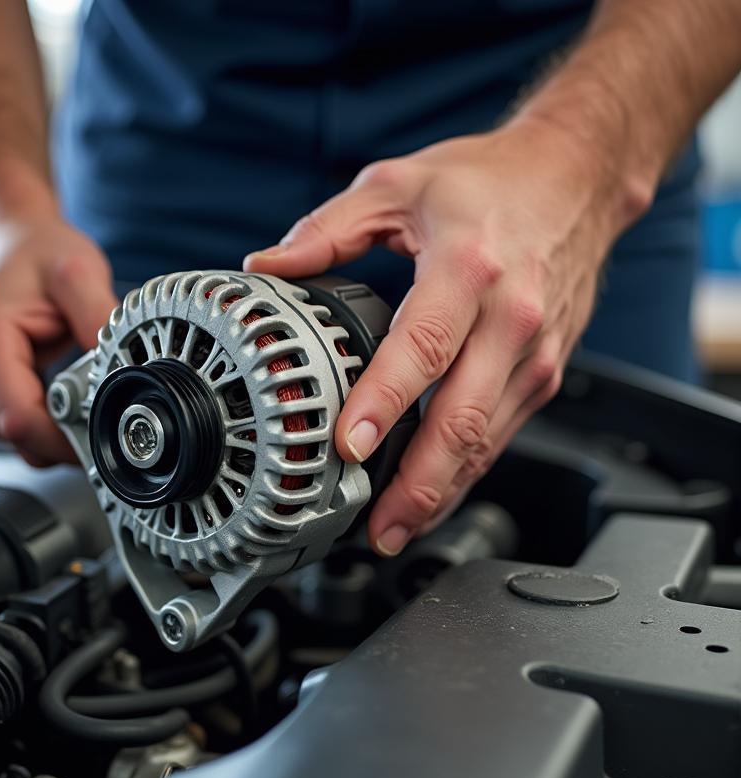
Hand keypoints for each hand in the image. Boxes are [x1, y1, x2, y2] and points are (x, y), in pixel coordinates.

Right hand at [0, 211, 117, 465]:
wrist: (4, 240)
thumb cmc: (34, 252)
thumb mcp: (78, 272)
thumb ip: (101, 321)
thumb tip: (124, 369)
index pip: (21, 421)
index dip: (67, 439)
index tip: (103, 432)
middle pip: (20, 439)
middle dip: (67, 435)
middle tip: (102, 407)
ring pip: (18, 442)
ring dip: (55, 430)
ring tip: (76, 389)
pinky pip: (14, 433)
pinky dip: (43, 424)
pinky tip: (59, 394)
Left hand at [245, 118, 646, 554]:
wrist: (578, 178)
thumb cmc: (490, 182)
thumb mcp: (398, 186)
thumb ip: (326, 230)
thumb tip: (268, 266)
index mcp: (467, 268)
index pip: (422, 347)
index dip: (383, 403)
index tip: (350, 447)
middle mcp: (509, 318)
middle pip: (462, 419)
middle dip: (417, 486)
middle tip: (376, 528)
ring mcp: (534, 353)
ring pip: (486, 443)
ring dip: (441, 494)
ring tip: (395, 530)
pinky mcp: (545, 373)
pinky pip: (501, 436)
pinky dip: (464, 473)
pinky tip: (433, 495)